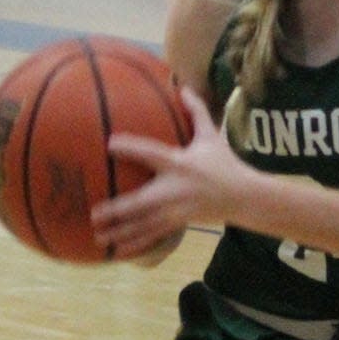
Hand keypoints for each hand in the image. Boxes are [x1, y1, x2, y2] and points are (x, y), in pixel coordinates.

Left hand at [91, 87, 246, 259]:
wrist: (245, 197)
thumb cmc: (225, 165)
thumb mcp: (212, 137)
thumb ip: (197, 112)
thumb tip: (183, 86)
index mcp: (180, 164)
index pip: (152, 154)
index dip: (131, 149)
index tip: (110, 144)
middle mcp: (175, 190)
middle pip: (142, 203)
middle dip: (117, 210)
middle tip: (93, 213)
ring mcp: (176, 211)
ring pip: (144, 225)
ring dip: (121, 233)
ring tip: (98, 238)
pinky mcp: (178, 224)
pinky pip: (153, 237)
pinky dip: (136, 245)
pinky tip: (119, 253)